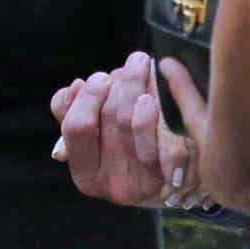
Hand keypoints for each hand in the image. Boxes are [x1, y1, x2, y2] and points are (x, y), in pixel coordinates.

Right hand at [49, 52, 204, 208]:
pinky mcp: (173, 180)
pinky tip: (156, 95)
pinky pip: (167, 146)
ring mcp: (142, 184)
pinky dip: (158, 115)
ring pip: (134, 123)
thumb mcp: (95, 141)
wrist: (175, 188)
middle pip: (109, 118)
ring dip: (139, 86)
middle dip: (120, 82)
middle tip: (136, 60)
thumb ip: (75, 116)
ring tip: (145, 65)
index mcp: (86, 174)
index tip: (101, 78)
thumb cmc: (128, 154)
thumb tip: (74, 87)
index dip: (86, 97)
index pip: (76, 127)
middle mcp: (112, 184)